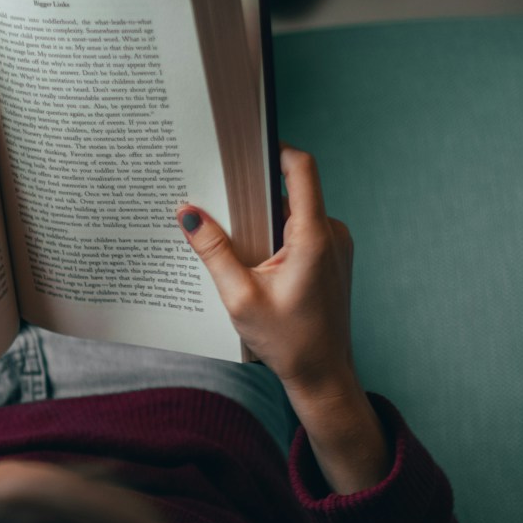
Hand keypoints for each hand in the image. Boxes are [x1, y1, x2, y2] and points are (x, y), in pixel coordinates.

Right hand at [179, 147, 390, 493]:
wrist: (323, 376)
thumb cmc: (287, 342)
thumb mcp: (240, 297)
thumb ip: (213, 251)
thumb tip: (187, 212)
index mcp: (314, 237)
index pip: (301, 168)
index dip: (274, 148)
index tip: (243, 146)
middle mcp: (332, 234)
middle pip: (292, 188)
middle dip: (255, 188)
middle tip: (219, 190)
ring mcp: (335, 245)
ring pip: (296, 210)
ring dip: (263, 216)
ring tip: (230, 230)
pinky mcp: (332, 257)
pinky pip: (302, 230)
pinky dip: (276, 234)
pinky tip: (251, 255)